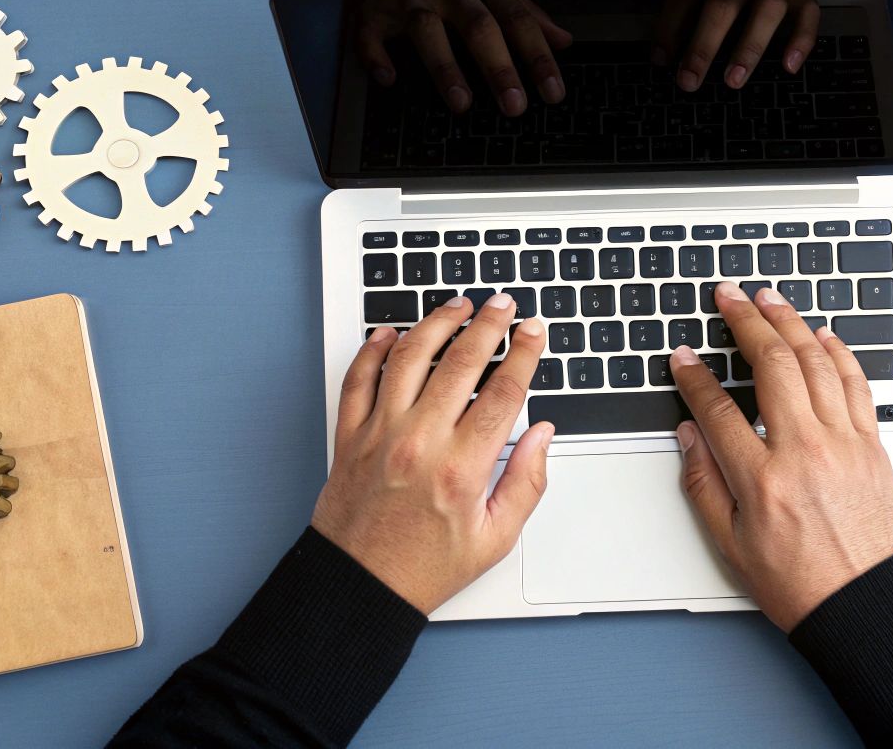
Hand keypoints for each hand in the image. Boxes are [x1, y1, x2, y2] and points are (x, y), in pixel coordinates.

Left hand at [310, 294, 555, 613]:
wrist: (358, 587)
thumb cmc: (425, 567)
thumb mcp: (495, 538)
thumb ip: (526, 483)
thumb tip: (543, 436)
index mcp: (461, 469)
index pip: (503, 392)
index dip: (524, 354)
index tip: (534, 333)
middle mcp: (419, 442)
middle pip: (461, 361)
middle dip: (488, 324)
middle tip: (503, 305)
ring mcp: (380, 434)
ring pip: (410, 357)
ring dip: (437, 322)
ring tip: (457, 305)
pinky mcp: (349, 436)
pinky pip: (359, 379)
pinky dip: (373, 349)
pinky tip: (391, 333)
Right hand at [346, 0, 571, 115]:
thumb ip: (523, 12)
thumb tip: (563, 40)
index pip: (517, 20)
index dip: (537, 56)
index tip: (553, 91)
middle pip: (478, 26)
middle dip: (499, 67)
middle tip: (515, 105)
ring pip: (428, 29)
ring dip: (445, 67)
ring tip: (462, 103)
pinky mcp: (370, 10)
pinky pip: (370, 33)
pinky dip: (377, 55)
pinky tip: (389, 78)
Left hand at [651, 0, 820, 91]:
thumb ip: (685, 3)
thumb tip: (661, 50)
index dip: (669, 30)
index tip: (661, 60)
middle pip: (722, 8)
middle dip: (703, 47)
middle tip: (689, 80)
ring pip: (765, 12)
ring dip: (748, 48)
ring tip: (733, 80)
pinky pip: (808, 16)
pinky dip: (800, 41)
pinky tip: (788, 65)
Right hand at [671, 282, 892, 629]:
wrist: (868, 605)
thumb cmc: (802, 584)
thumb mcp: (731, 545)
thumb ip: (704, 484)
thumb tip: (690, 435)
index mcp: (762, 479)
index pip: (718, 408)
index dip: (694, 377)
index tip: (682, 358)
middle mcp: (805, 451)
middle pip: (772, 364)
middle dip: (745, 320)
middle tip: (729, 296)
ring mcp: (844, 443)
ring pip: (816, 362)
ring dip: (790, 322)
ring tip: (770, 299)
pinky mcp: (872, 446)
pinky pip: (854, 383)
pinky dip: (837, 352)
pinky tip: (822, 336)